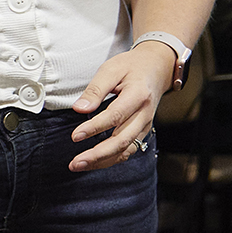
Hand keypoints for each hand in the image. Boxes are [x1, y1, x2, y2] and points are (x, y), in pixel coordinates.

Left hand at [67, 42, 176, 170]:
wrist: (157, 68)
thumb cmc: (131, 66)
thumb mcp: (111, 69)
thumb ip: (95, 89)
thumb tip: (79, 108)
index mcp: (138, 95)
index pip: (115, 116)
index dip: (94, 128)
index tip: (75, 136)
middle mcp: (144, 114)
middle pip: (122, 140)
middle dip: (97, 155)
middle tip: (75, 162)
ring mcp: (145, 124)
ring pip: (125, 150)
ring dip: (102, 161)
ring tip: (79, 165)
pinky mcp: (142, 130)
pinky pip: (128, 149)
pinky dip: (112, 159)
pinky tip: (94, 162)